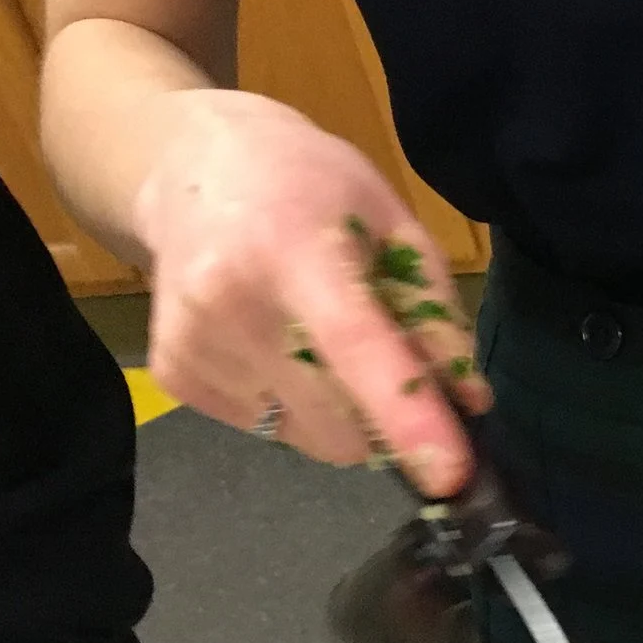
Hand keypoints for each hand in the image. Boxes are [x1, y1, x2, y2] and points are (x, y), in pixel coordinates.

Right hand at [131, 90, 485, 492]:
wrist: (192, 167)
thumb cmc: (310, 188)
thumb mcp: (393, 224)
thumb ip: (435, 313)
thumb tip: (469, 403)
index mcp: (292, 251)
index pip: (354, 346)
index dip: (407, 417)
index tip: (451, 475)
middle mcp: (228, 301)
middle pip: (339, 419)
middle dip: (383, 416)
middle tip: (382, 359)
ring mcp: (193, 343)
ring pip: (309, 437)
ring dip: (338, 412)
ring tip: (317, 339)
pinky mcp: (173, 375)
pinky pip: (268, 428)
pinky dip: (293, 406)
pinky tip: (276, 346)